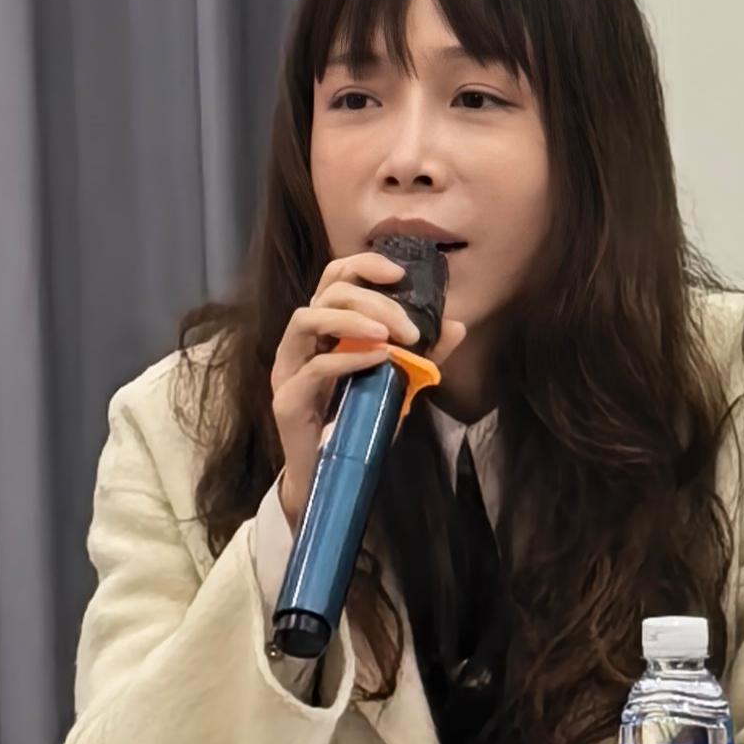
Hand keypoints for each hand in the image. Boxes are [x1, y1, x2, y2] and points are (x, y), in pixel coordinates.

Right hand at [270, 252, 465, 526]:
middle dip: (373, 300)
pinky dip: (349, 358)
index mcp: (324, 330)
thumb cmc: (357, 424)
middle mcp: (301, 342)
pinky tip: (379, 360)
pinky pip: (314, 367)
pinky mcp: (286, 398)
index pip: (335, 277)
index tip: (400, 273)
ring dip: (352, 320)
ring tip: (389, 336)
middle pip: (326, 292)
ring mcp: (288, 368)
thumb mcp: (396, 382)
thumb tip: (457, 325)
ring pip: (307, 318)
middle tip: (409, 328)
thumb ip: (423, 354)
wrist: (327, 478)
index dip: (364, 265)